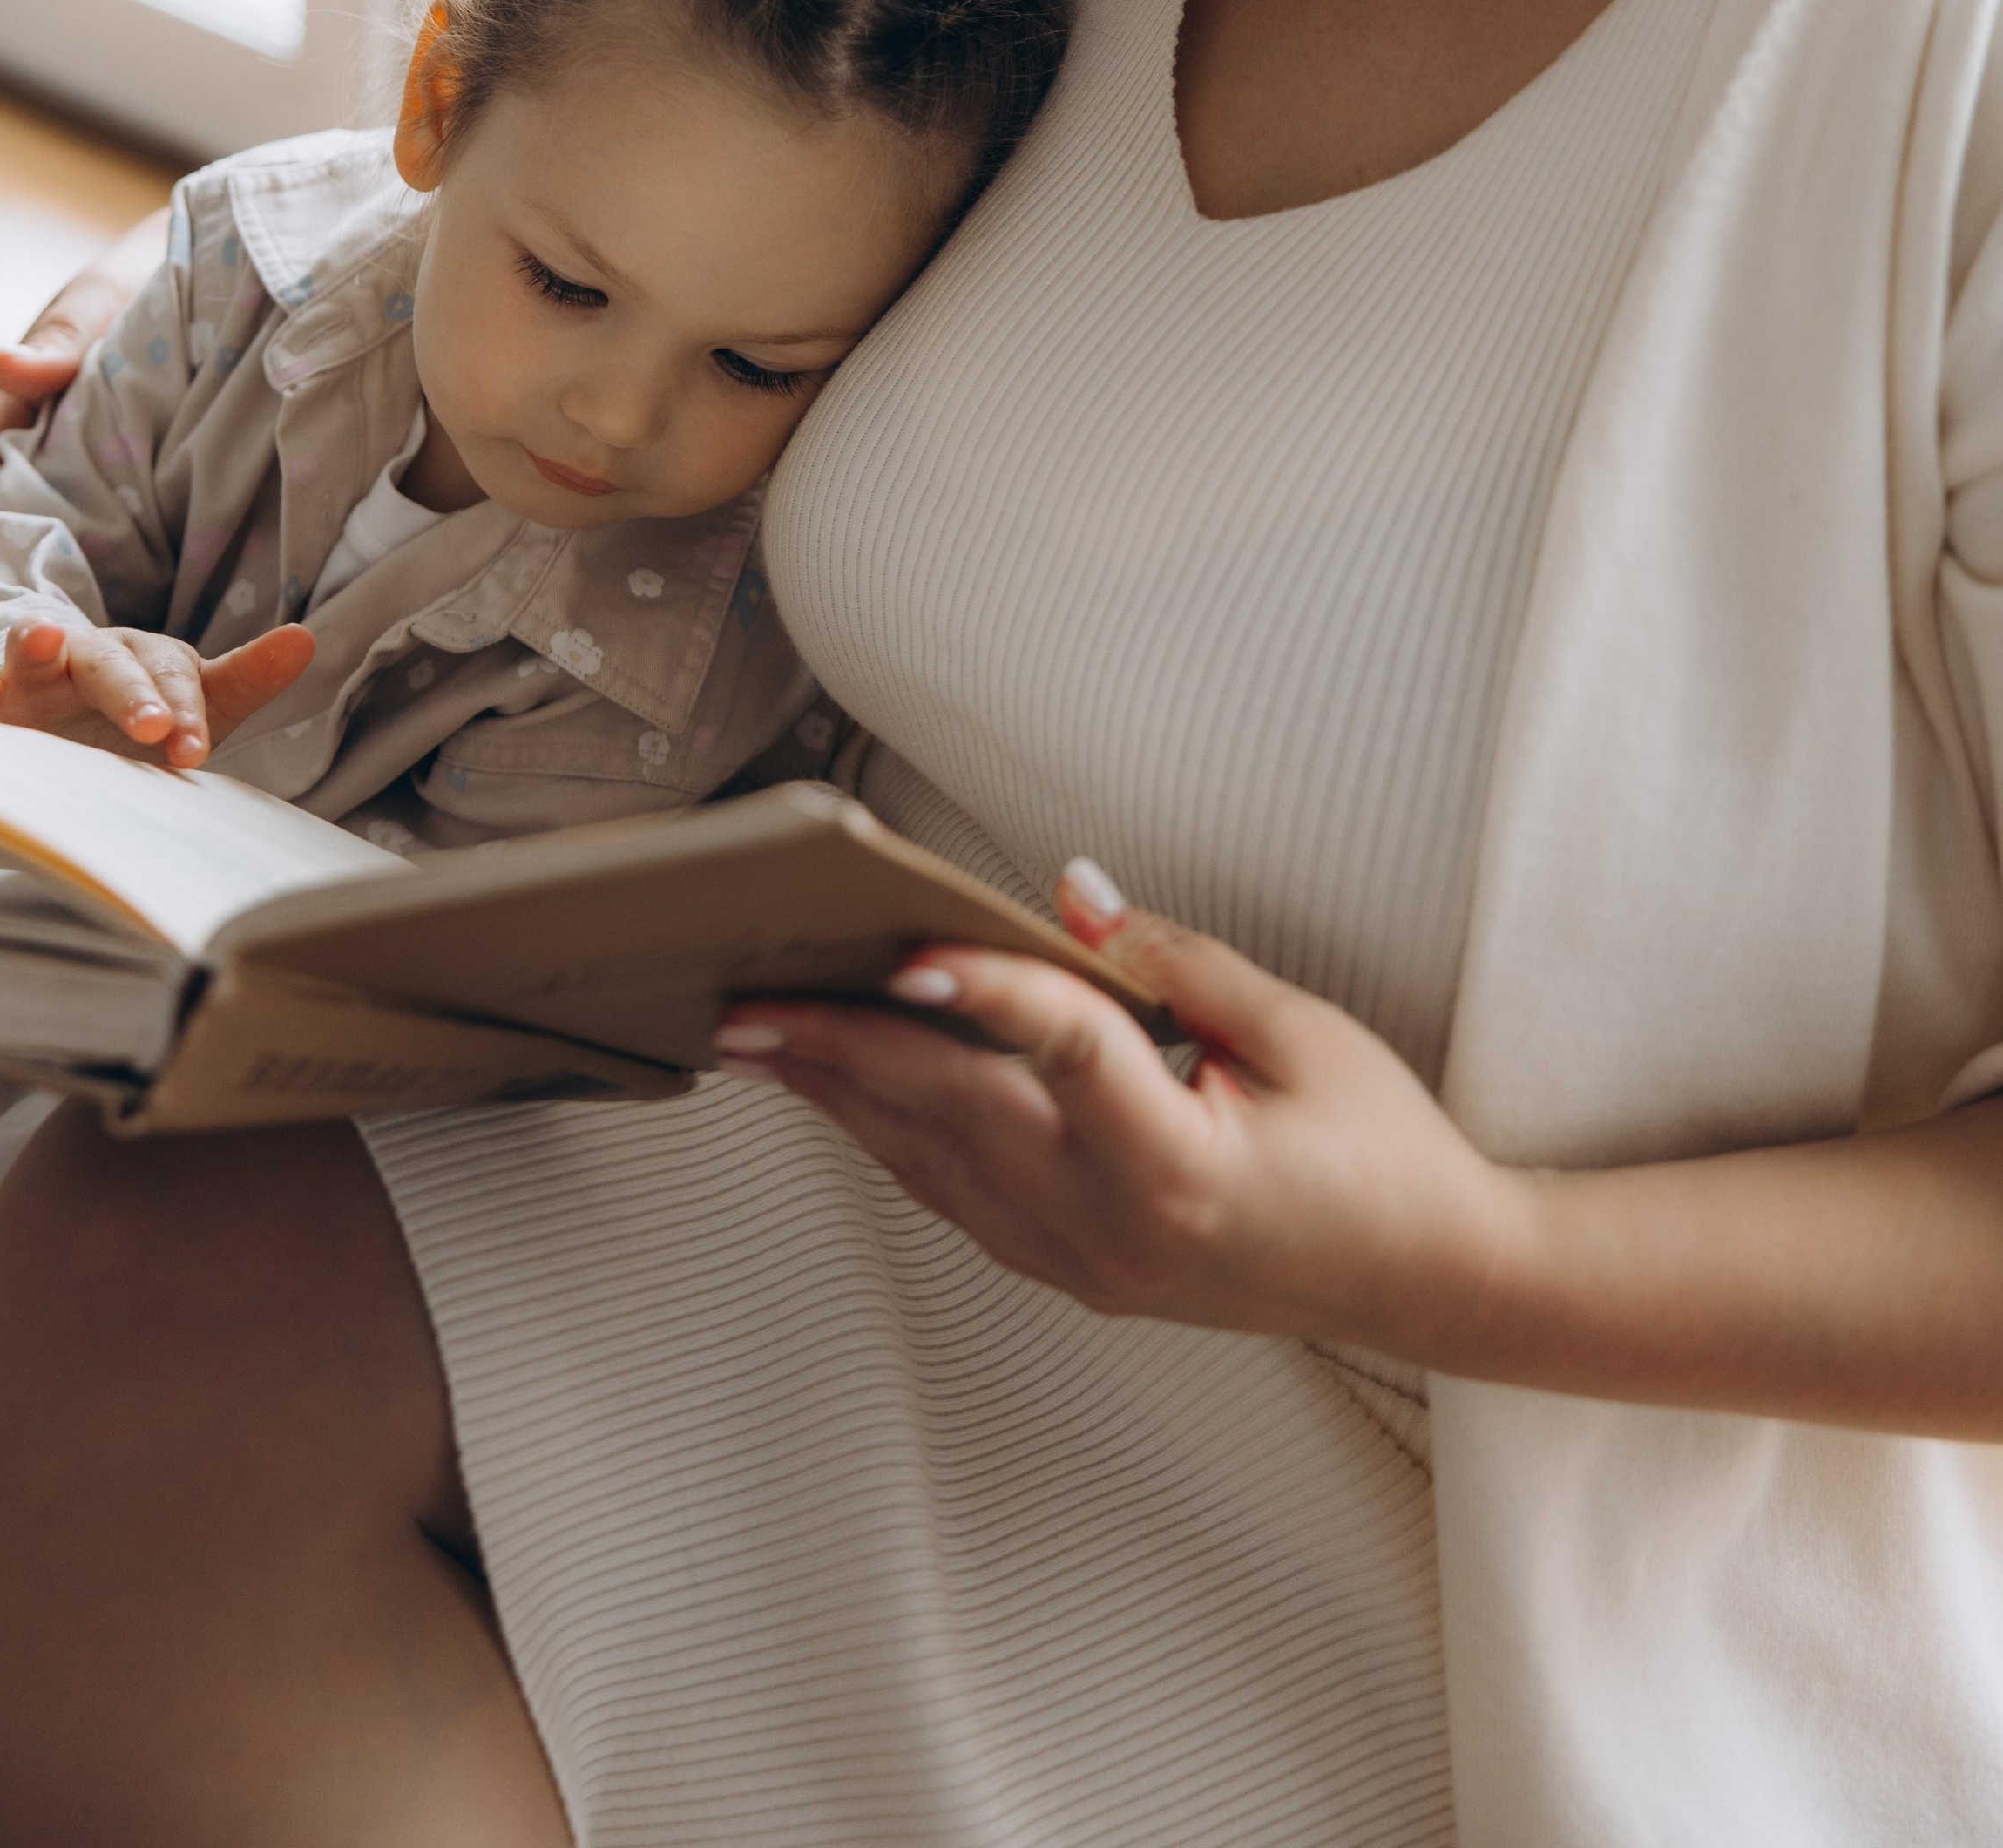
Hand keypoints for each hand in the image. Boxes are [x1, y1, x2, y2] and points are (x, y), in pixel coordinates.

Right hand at [0, 210, 171, 620]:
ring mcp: (70, 470)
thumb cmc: (136, 284)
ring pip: (8, 543)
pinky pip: (76, 540)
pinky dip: (47, 580)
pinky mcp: (120, 481)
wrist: (206, 269)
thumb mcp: (96, 308)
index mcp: (8, 419)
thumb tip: (1, 364)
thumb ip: (55, 343)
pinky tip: (48, 636)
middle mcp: (27, 454)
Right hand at [0, 618, 315, 771]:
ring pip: (37, 650)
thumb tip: (306, 638)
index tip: (192, 751)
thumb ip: (246, 678)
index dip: (184, 711)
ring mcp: (39, 676)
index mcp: (150, 658)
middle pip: (114, 664)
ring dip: (36, 641)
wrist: (74, 744)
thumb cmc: (145, 719)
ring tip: (38, 636)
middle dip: (131, 694)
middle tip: (149, 729)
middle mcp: (96, 657)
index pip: (174, 678)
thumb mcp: (201, 704)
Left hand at [714, 862, 1525, 1362]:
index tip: (905, 948)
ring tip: (761, 1041)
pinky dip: (899, 1138)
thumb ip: (1175, 963)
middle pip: (953, 1120)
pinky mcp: (1083, 1271)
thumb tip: (1070, 895)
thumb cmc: (1385, 1154)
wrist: (1433, 1284)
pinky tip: (853, 1094)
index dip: (984, 992)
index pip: (1061, 1053)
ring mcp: (1090, 1264)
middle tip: (746, 1001)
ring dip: (844, 1098)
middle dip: (841, 1052)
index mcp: (1180, 1165)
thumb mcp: (1299, 1031)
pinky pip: (963, 1200)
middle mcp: (1116, 1227)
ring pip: (934, 1169)